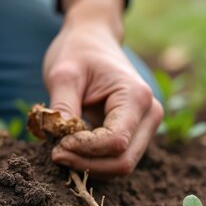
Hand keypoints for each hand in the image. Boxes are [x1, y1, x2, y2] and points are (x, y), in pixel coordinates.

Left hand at [44, 0, 162, 176]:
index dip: (84, 150)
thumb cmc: (78, 51)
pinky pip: (115, 159)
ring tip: (60, 148)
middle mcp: (149, 115)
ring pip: (120, 166)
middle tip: (55, 153)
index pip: (115, 142)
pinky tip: (71, 147)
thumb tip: (59, 142)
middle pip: (123, 162)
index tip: (57, 143)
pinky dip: (92, 161)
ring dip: (89, 165)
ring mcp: (144, 126)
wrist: (92, 39)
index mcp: (136, 97)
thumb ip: (63, 108)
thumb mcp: (64, 74)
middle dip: (87, 164)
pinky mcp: (133, 134)